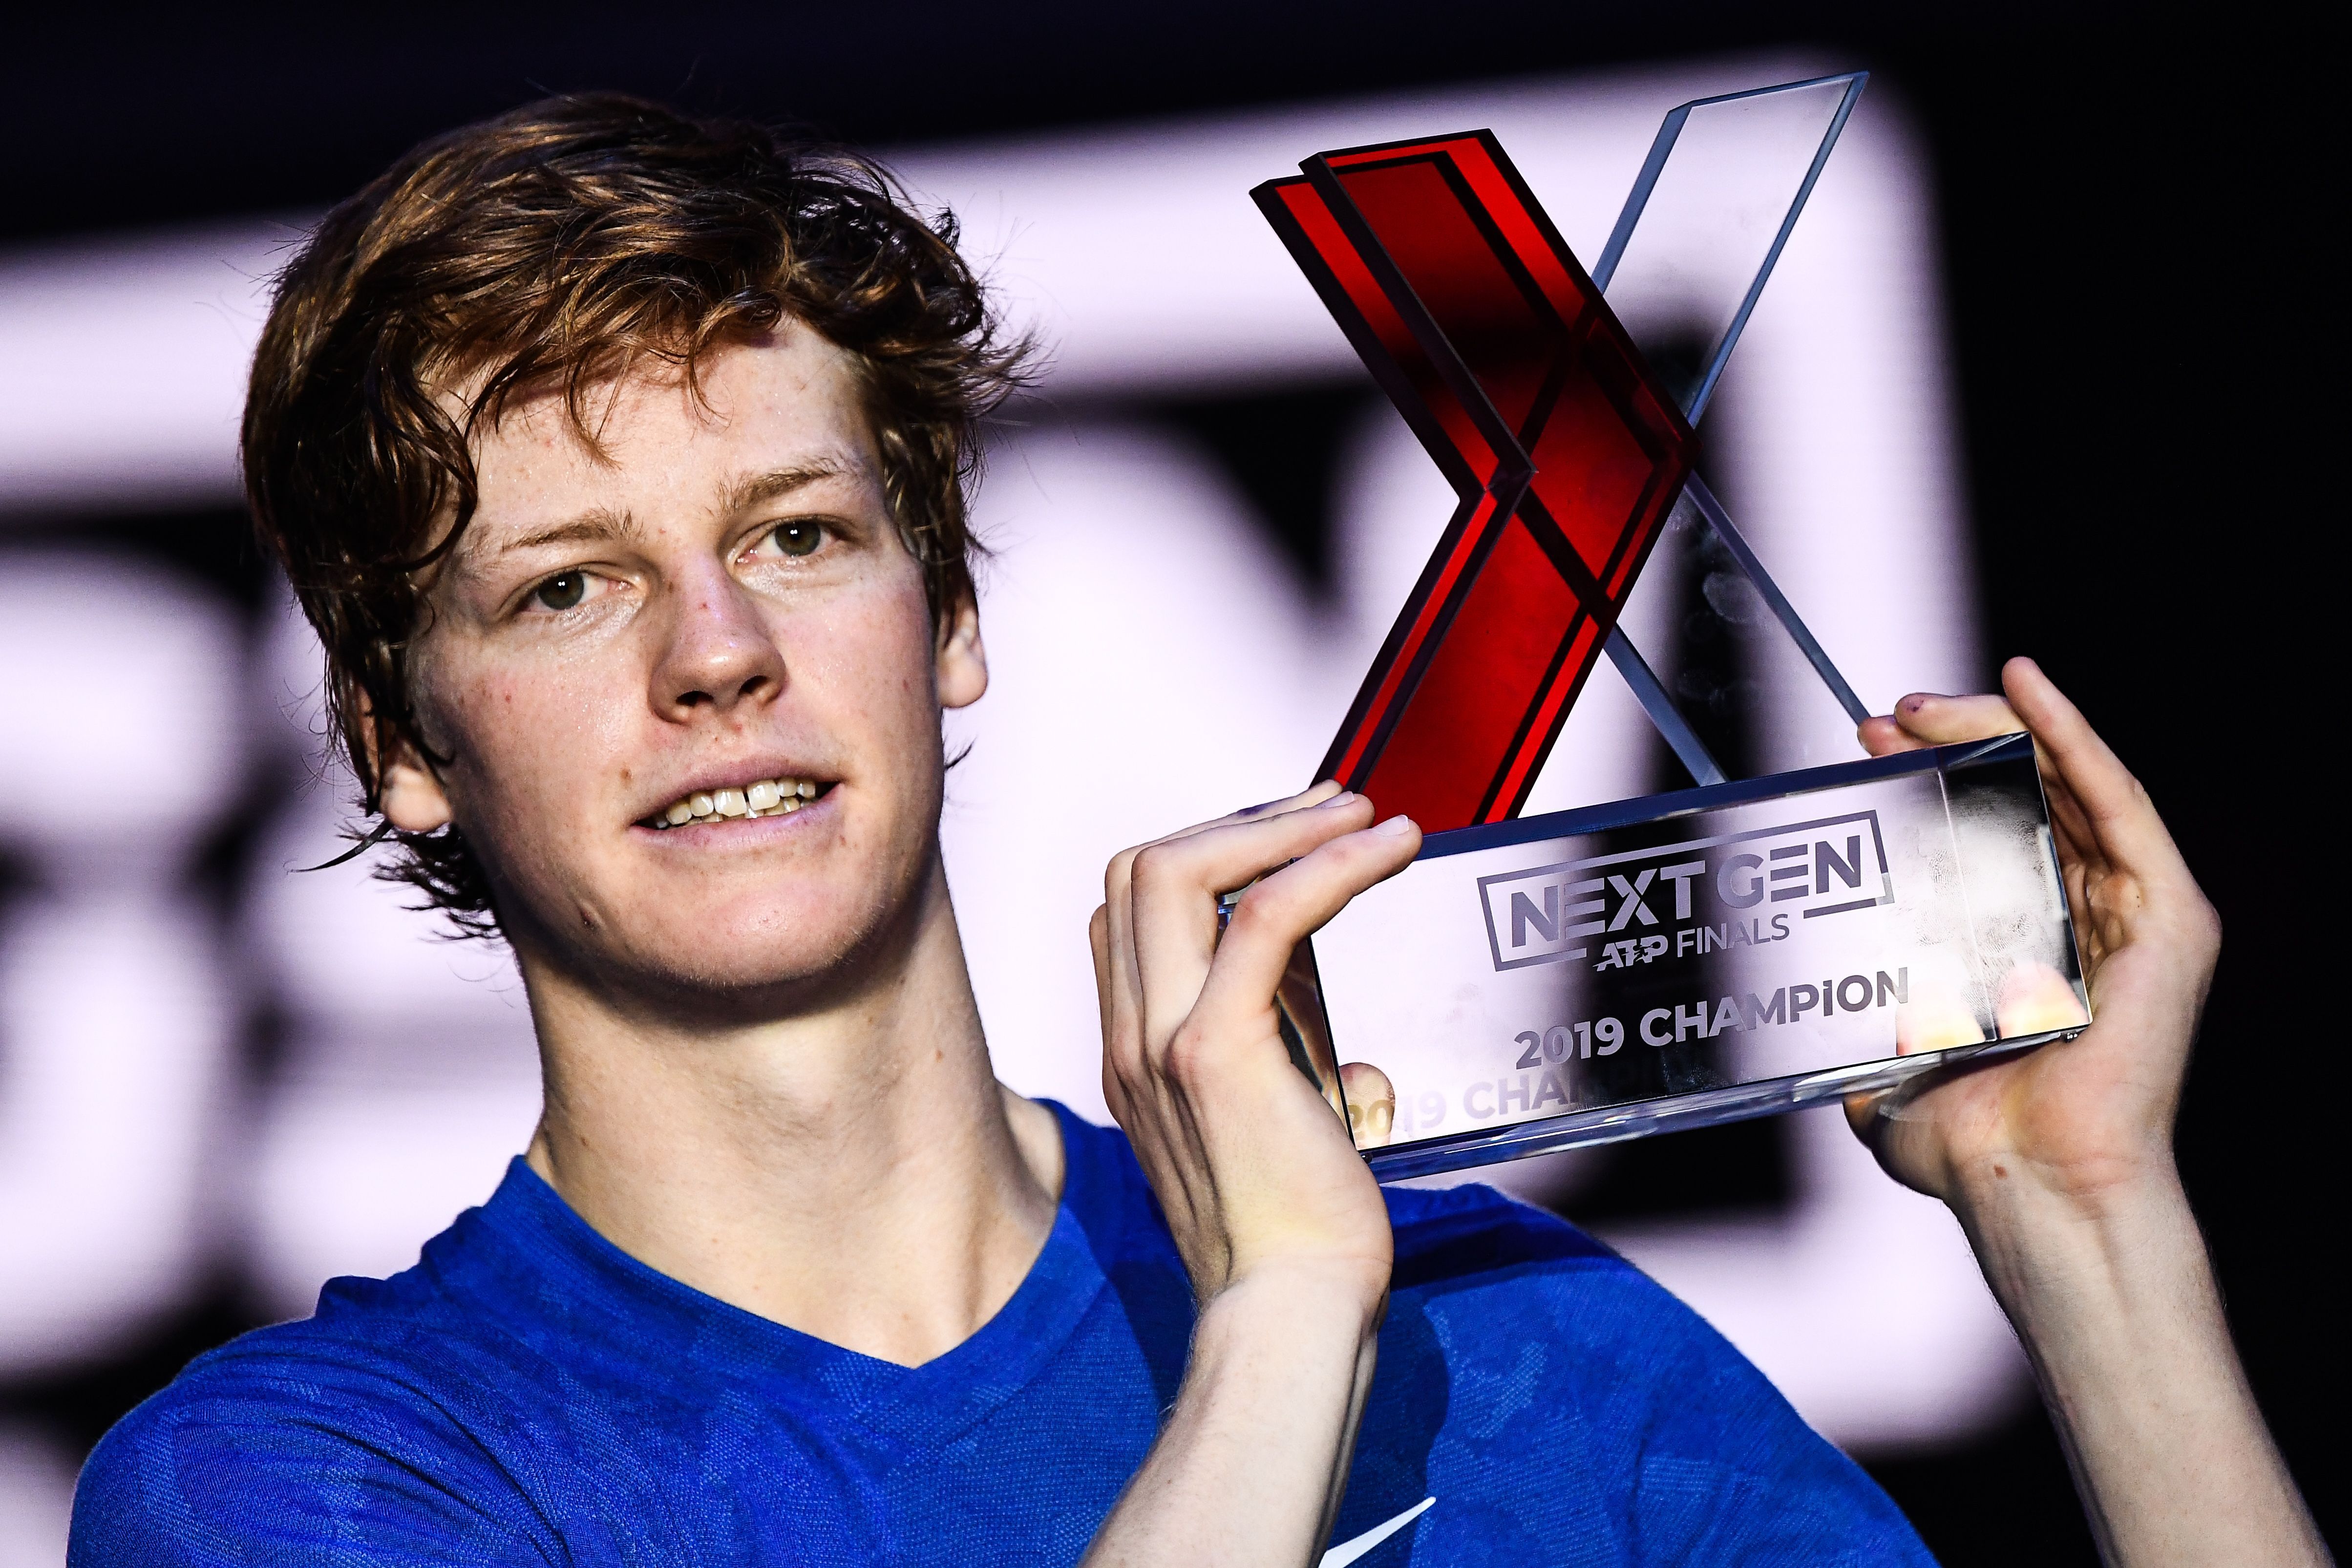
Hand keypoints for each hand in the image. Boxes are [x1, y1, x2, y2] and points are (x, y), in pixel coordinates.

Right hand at [1091, 783, 1420, 1305]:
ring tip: (1361, 815)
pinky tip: (1386, 850)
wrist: (1289, 1314)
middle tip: (1331, 808)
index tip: (1289, 843)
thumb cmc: (1297, 1238)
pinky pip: (1264, 915)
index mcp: (1134, 1054)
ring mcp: (1162, 1042)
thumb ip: (1283, 1084)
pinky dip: (1328, 864)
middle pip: (1139, 869)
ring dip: (1281, 824)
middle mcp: (1131, 1038)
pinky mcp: (1217, 1052)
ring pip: (1179, 871)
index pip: (1128, 910)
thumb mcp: (1271, 1134)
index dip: (1205, 854)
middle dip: (1240, 819)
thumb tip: (1354, 1065)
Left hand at [1844, 657, 2219, 1218]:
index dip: (1929, 781)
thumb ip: (1862, 1023)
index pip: (1986, 834)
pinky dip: (2074, 737)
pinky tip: (2027, 690)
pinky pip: (2120, 803)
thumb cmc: (1969, 1141)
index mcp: (2029, 946)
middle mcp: (2088, 922)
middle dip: (1953, 747)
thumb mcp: (1889, 1061)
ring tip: (1928, 703)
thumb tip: (1810, 1001)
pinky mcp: (2169, 919)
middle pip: (2025, 799)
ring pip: (2066, 786)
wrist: (2027, 1185)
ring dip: (1995, 731)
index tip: (1869, 751)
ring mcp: (2133, 917)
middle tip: (1885, 719)